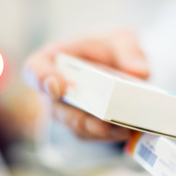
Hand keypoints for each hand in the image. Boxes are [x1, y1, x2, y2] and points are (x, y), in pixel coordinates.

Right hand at [24, 31, 148, 140]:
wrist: (121, 67)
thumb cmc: (110, 50)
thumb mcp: (123, 40)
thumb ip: (130, 50)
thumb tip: (139, 71)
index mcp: (55, 59)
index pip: (35, 68)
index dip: (42, 78)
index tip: (59, 87)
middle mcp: (57, 89)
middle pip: (56, 108)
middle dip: (77, 118)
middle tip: (98, 123)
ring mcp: (69, 111)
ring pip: (75, 126)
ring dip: (98, 131)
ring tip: (122, 130)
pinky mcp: (86, 126)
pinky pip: (93, 135)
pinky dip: (110, 136)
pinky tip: (129, 131)